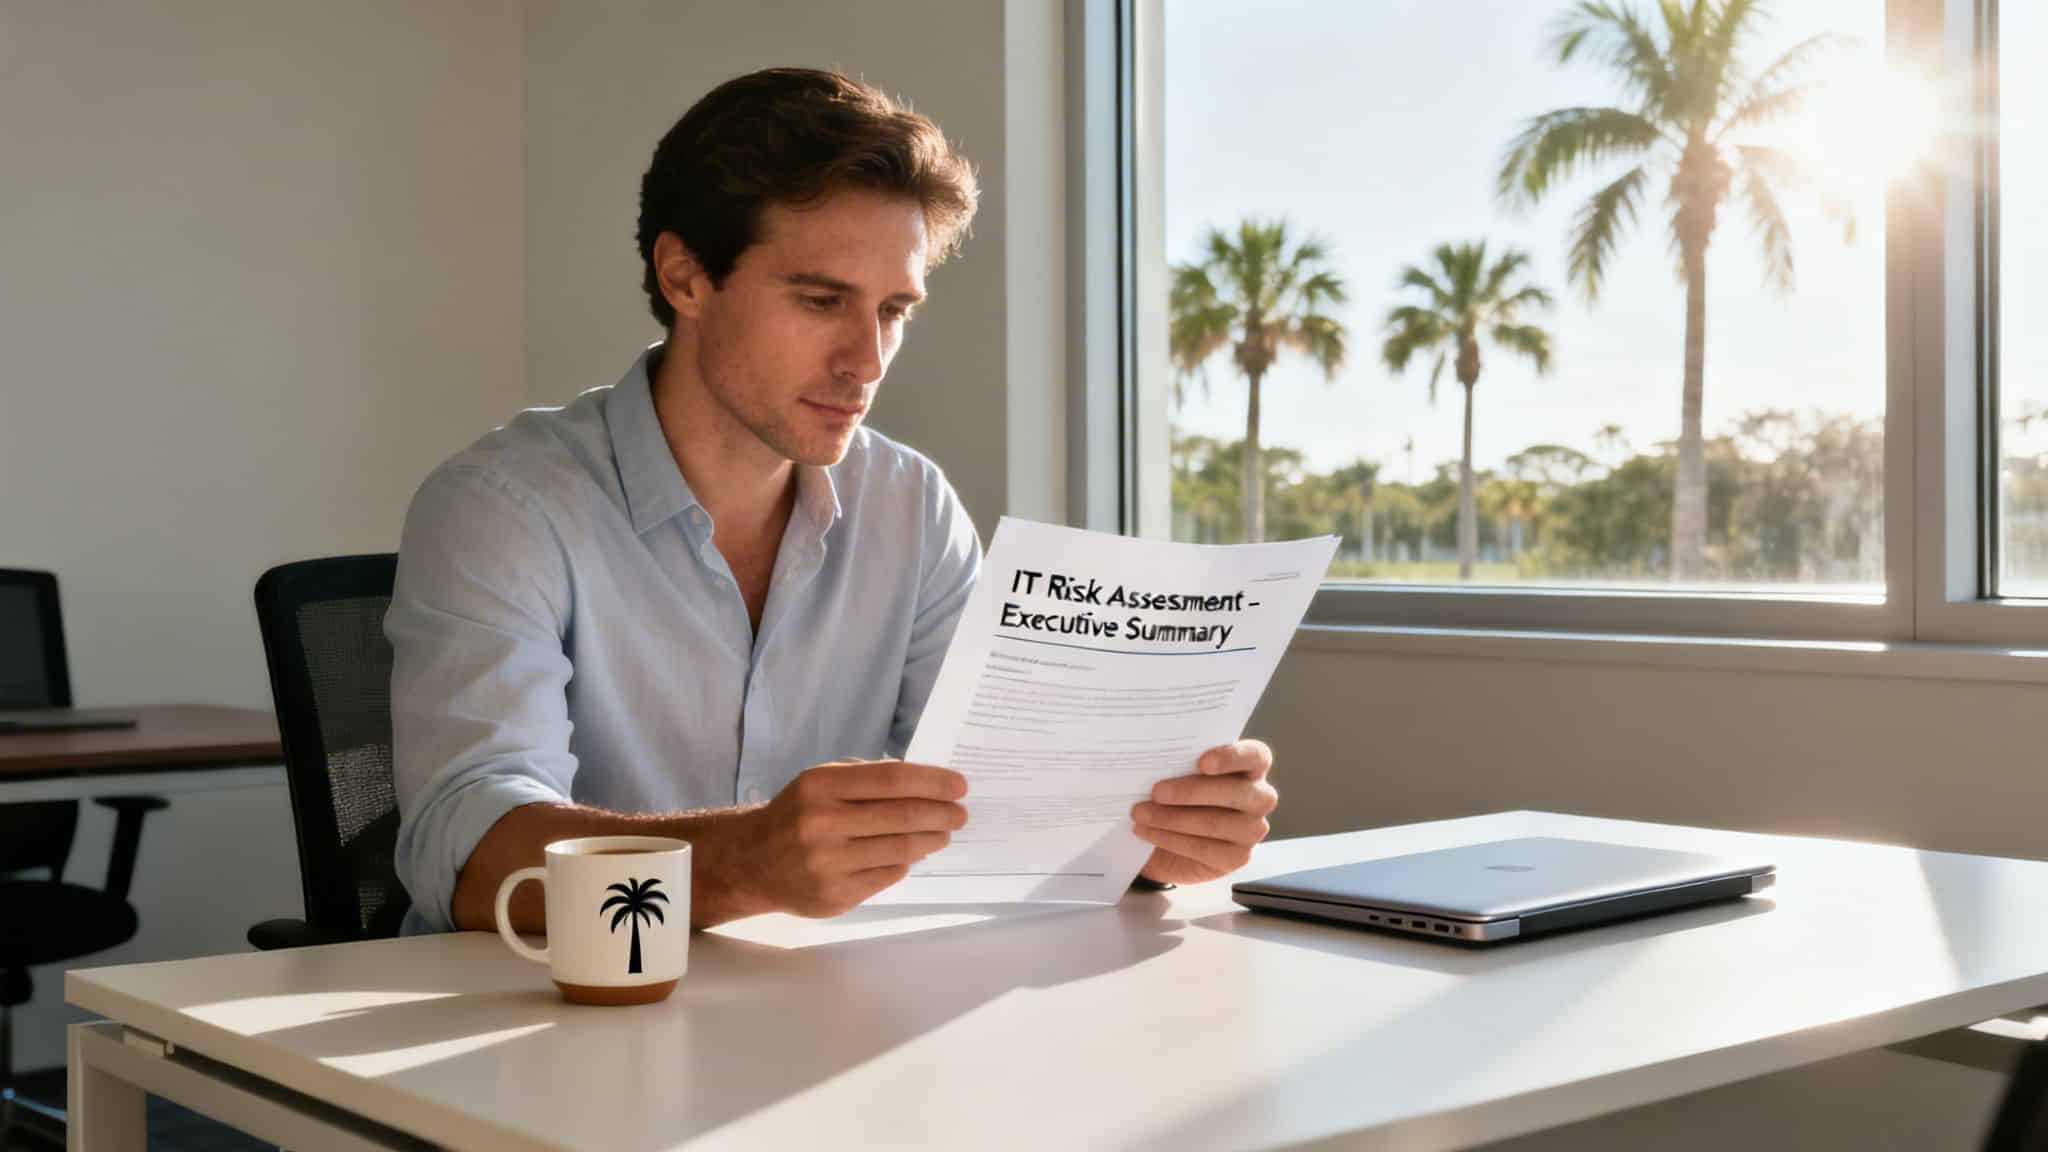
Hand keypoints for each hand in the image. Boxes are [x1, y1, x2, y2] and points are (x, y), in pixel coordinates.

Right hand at [735, 759, 967, 917]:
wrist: (752, 862)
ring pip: (901, 849)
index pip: (891, 779)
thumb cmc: (797, 814)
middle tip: (960, 813)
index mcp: (820, 787)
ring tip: (942, 833)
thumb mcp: (820, 782)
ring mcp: (828, 864)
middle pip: (903, 816)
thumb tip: (925, 785)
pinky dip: (906, 862)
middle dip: (941, 813)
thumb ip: (866, 779)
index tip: (959, 786)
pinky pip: (888, 875)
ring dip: (931, 839)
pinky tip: (912, 853)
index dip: (931, 782)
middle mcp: (822, 824)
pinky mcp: (835, 895)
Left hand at [1132, 740, 1276, 884]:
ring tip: (1140, 813)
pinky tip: (1146, 831)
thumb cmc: (1179, 793)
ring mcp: (1252, 829)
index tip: (1202, 762)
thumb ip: (1177, 760)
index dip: (1231, 757)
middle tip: (1156, 791)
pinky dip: (1170, 839)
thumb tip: (1151, 755)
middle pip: (1234, 792)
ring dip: (1172, 818)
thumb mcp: (1179, 771)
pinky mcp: (1237, 857)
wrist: (1170, 838)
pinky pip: (1204, 848)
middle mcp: (1260, 797)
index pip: (1256, 756)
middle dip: (1191, 791)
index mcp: (1252, 765)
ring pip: (1215, 823)